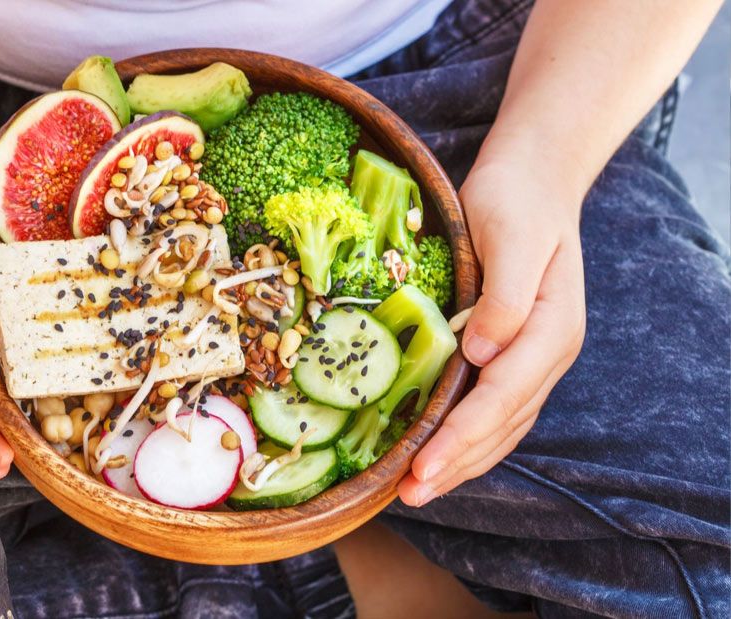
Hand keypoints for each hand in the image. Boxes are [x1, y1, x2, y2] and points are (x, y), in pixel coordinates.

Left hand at [398, 159, 586, 505]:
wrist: (533, 179)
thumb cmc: (516, 201)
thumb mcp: (510, 237)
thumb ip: (503, 297)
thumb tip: (483, 353)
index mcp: (552, 329)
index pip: (502, 396)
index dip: (461, 436)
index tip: (423, 466)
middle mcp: (549, 352)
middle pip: (502, 423)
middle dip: (456, 463)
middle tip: (409, 494)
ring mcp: (535, 356)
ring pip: (501, 425)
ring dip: (462, 461)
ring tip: (418, 489)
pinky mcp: (515, 352)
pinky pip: (494, 408)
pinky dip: (467, 436)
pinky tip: (438, 452)